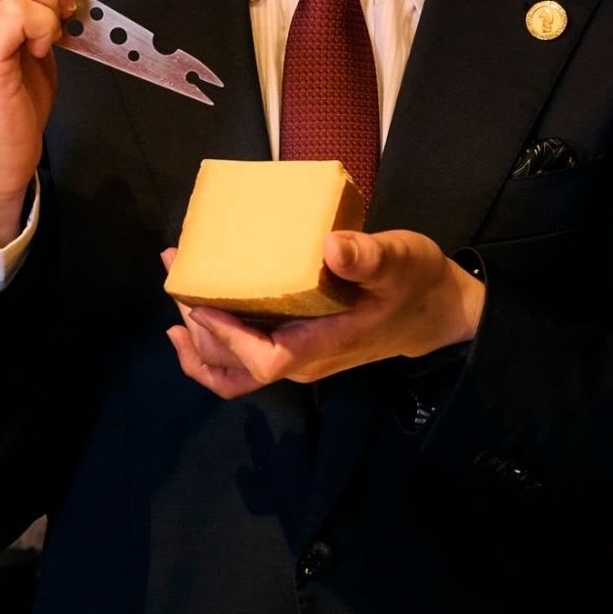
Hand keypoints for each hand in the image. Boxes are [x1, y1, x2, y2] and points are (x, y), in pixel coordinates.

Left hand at [163, 230, 484, 399]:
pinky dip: (215, 343)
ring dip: (199, 334)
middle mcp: (302, 361)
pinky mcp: (296, 345)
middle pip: (234, 364)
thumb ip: (368, 258)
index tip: (199, 303)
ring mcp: (297, 357)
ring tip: (176, 289)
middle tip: (176, 271)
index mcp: (321, 346)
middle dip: (197, 324)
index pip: (262, 360)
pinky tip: (195, 318)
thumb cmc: (416, 284)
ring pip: (233, 366)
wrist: (436, 312)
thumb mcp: (400, 260)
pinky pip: (244, 359)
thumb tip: (331, 247)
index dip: (226, 338)